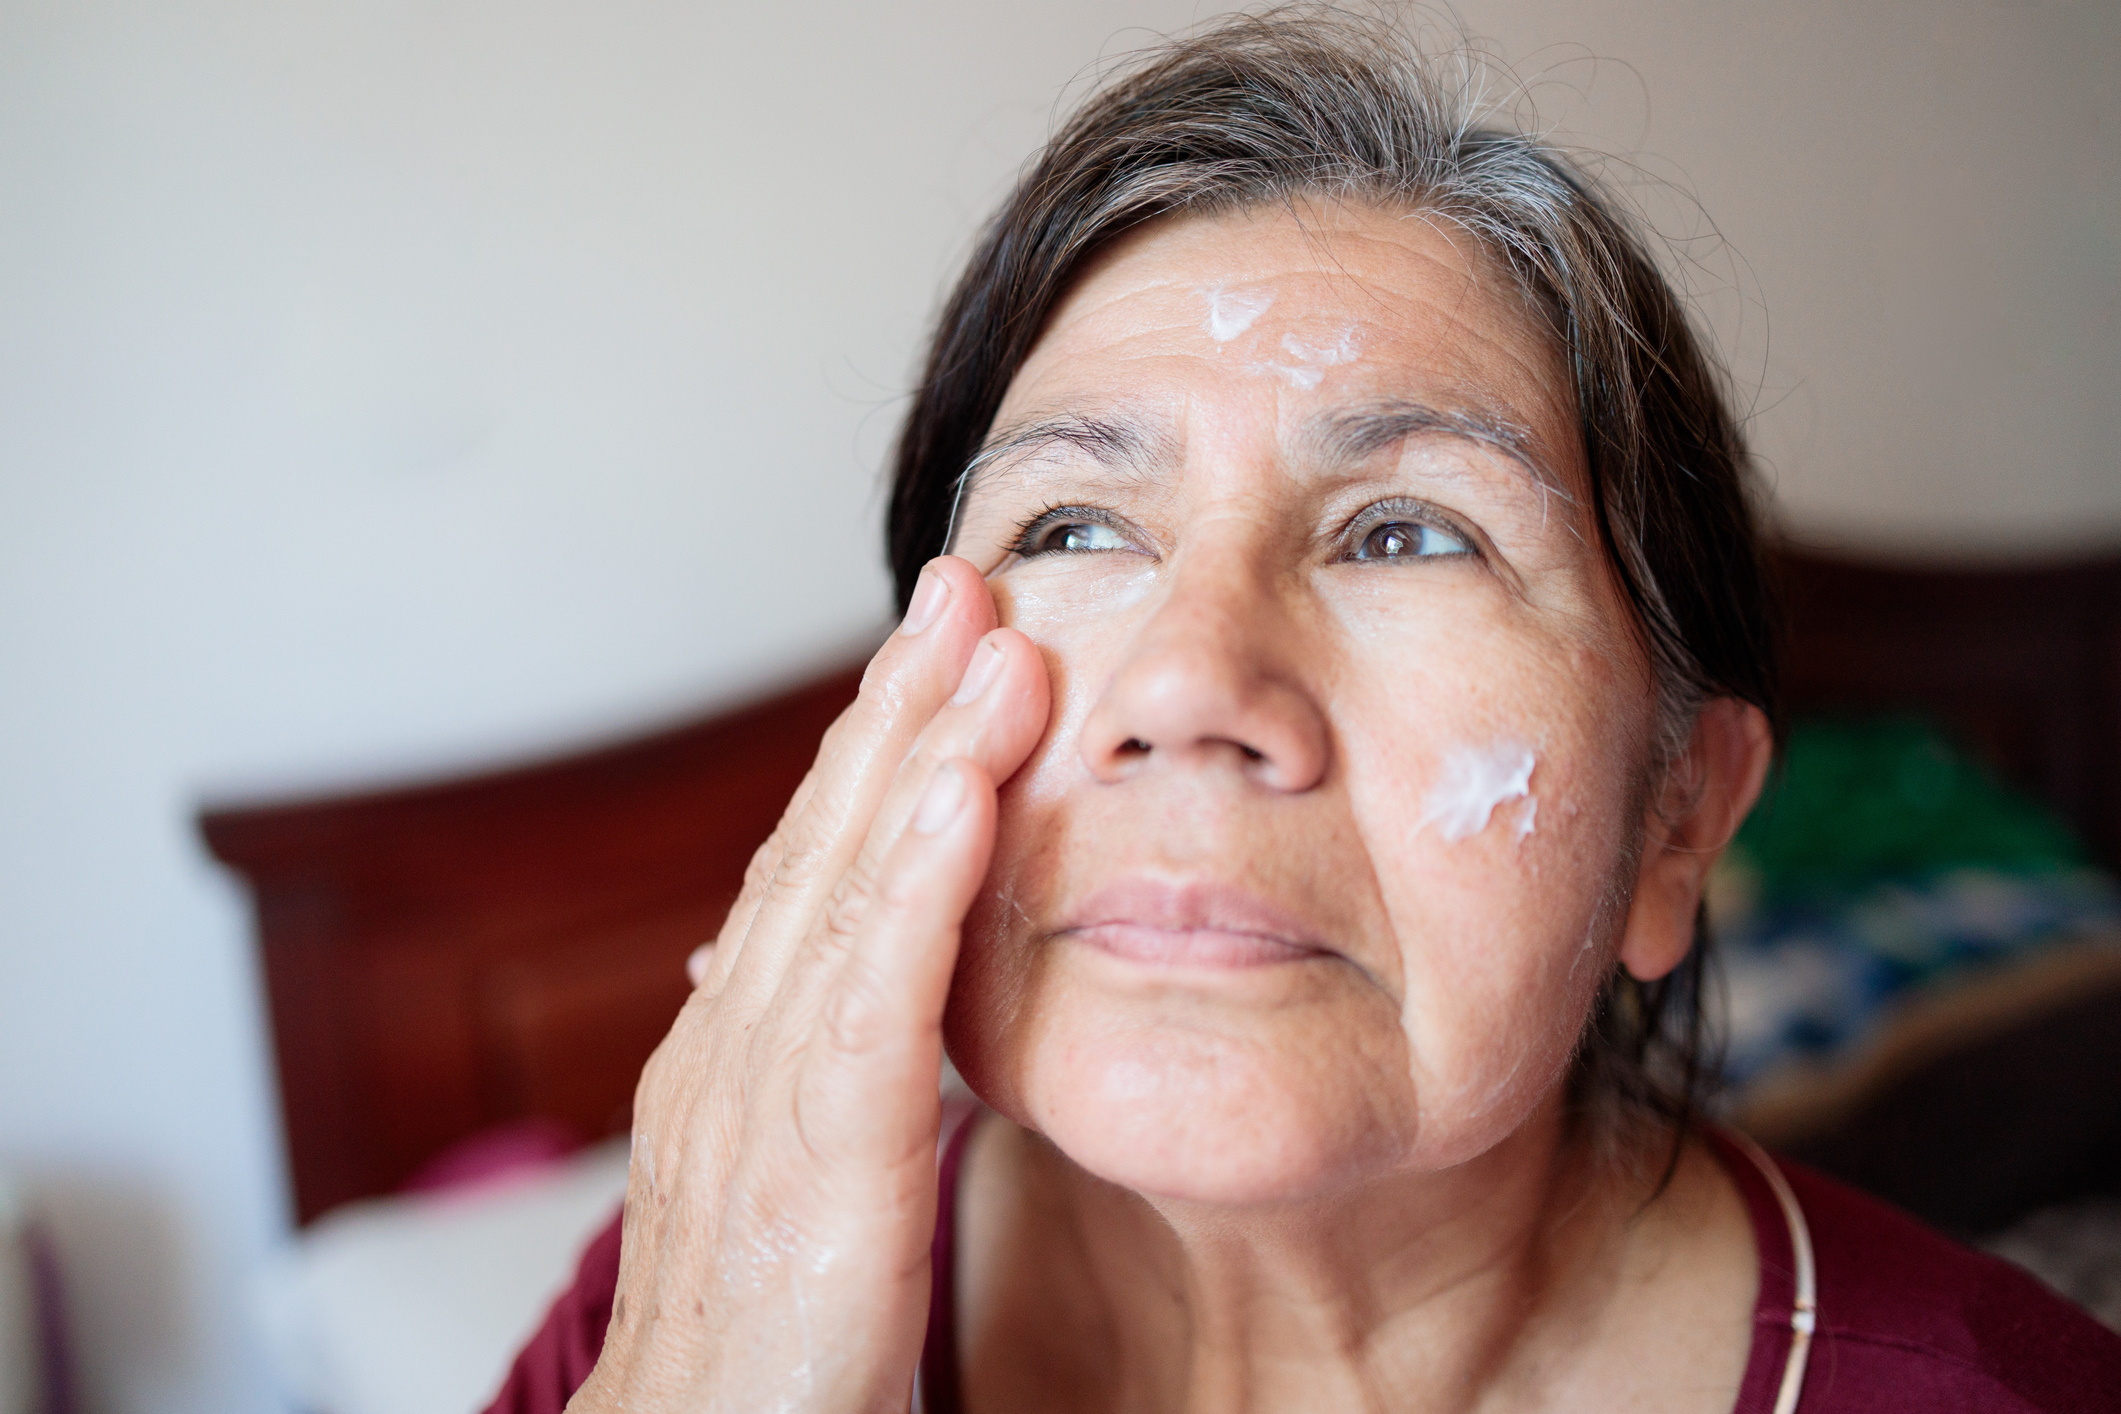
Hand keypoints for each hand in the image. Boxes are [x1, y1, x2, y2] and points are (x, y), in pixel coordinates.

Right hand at [566, 557, 1048, 1413]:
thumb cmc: (758, 1342)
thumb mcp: (787, 1180)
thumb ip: (817, 1073)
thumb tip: (844, 984)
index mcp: (742, 1049)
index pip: (816, 870)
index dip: (879, 749)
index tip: (943, 645)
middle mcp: (735, 1045)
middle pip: (824, 844)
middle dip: (894, 705)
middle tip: (961, 579)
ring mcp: (759, 1097)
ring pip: (845, 891)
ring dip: (918, 752)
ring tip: (985, 638)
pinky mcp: (810, 1167)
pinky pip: (869, 1003)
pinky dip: (916, 886)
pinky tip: (967, 793)